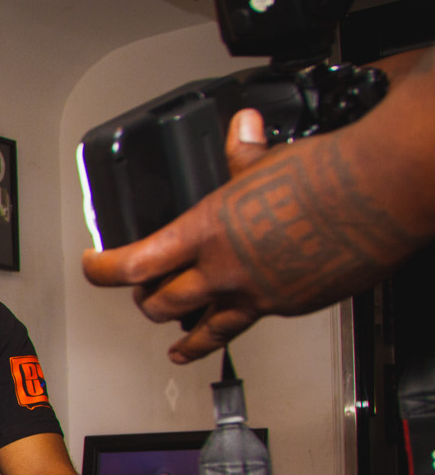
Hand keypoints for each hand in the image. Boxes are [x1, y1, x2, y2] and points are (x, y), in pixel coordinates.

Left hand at [81, 107, 346, 361]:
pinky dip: (234, 330)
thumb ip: (243, 154)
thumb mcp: (269, 160)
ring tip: (175, 346)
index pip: (132, 263)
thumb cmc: (328, 176)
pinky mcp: (287, 307)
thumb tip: (241, 129)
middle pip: (159, 303)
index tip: (93, 264)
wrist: (381, 195)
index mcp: (205, 229)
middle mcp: (223, 269)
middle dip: (144, 301)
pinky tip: (236, 329)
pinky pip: (248, 325)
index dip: (102, 269)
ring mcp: (254, 294)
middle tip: (140, 295)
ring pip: (200, 330)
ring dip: (182, 336)